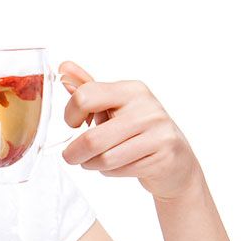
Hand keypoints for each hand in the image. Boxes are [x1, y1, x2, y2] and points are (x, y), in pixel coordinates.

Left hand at [57, 60, 201, 200]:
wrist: (177, 161)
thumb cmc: (140, 131)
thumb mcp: (116, 106)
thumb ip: (89, 88)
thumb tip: (64, 67)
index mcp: (131, 90)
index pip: (85, 97)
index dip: (70, 115)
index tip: (73, 124)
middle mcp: (146, 107)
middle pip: (92, 138)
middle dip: (74, 152)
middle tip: (71, 156)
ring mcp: (157, 131)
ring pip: (104, 158)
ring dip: (91, 164)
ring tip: (94, 161)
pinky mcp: (163, 155)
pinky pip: (120, 169)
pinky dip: (110, 172)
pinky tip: (118, 166)